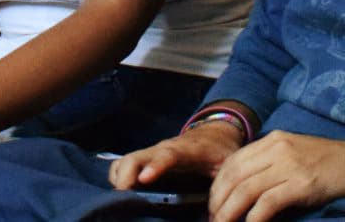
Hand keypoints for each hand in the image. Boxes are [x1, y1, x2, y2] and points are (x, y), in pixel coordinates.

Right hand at [109, 120, 242, 190]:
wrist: (215, 131)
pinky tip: (123, 197)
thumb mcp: (227, 163)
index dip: (155, 166)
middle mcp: (162, 149)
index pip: (168, 155)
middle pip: (135, 158)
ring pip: (124, 162)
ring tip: (121, 203)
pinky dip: (117, 179)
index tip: (144, 179)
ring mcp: (151, 154)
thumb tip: (216, 212)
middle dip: (124, 177)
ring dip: (118, 180)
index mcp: (185, 151)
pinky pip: (122, 166)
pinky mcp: (145, 160)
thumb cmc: (220, 150)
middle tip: (123, 202)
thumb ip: (222, 182)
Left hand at [206, 131, 344, 221]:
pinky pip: (267, 203)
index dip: (217, 185)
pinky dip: (253, 218)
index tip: (213, 204)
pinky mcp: (300, 184)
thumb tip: (239, 188)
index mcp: (272, 140)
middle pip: (234, 176)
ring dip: (229, 213)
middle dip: (218, 202)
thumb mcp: (291, 153)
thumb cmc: (323, 163)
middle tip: (213, 220)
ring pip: (245, 190)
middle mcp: (277, 148)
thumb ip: (267, 163)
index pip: (232, 161)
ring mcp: (289, 165)